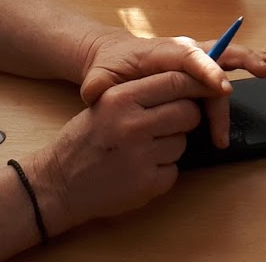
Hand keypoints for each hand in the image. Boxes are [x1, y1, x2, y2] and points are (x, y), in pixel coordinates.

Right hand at [27, 70, 210, 232]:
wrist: (57, 184)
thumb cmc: (85, 140)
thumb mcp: (106, 103)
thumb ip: (143, 93)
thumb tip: (188, 84)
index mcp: (122, 98)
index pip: (176, 82)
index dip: (197, 84)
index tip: (208, 86)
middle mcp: (133, 125)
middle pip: (188, 113)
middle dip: (185, 118)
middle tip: (166, 125)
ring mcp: (141, 156)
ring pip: (182, 143)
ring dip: (171, 147)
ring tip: (142, 151)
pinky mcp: (147, 184)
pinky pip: (174, 171)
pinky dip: (163, 172)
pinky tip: (138, 171)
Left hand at [79, 30, 265, 146]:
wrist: (112, 56)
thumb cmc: (109, 68)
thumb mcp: (98, 79)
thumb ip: (97, 86)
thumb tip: (97, 93)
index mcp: (162, 52)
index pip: (188, 58)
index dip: (207, 72)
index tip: (222, 88)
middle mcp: (183, 50)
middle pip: (216, 53)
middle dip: (240, 61)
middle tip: (260, 71)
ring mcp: (194, 56)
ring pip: (226, 56)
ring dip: (248, 61)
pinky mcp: (200, 65)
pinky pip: (226, 62)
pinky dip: (246, 62)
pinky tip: (265, 64)